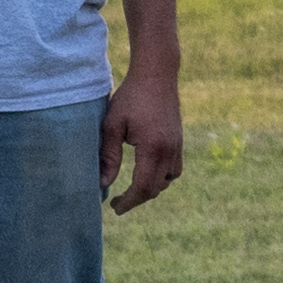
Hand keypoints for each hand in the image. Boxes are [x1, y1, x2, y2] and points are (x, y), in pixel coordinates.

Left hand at [104, 65, 187, 214]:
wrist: (157, 74)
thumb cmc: (131, 97)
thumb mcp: (112, 125)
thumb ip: (108, 156)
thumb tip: (103, 183)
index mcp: (153, 148)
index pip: (143, 187)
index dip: (129, 201)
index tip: (114, 207)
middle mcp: (170, 151)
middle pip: (156, 188)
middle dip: (137, 199)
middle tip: (118, 202)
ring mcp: (178, 146)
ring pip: (168, 181)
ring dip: (150, 189)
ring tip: (131, 188)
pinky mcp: (179, 141)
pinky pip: (174, 170)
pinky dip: (162, 177)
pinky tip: (147, 172)